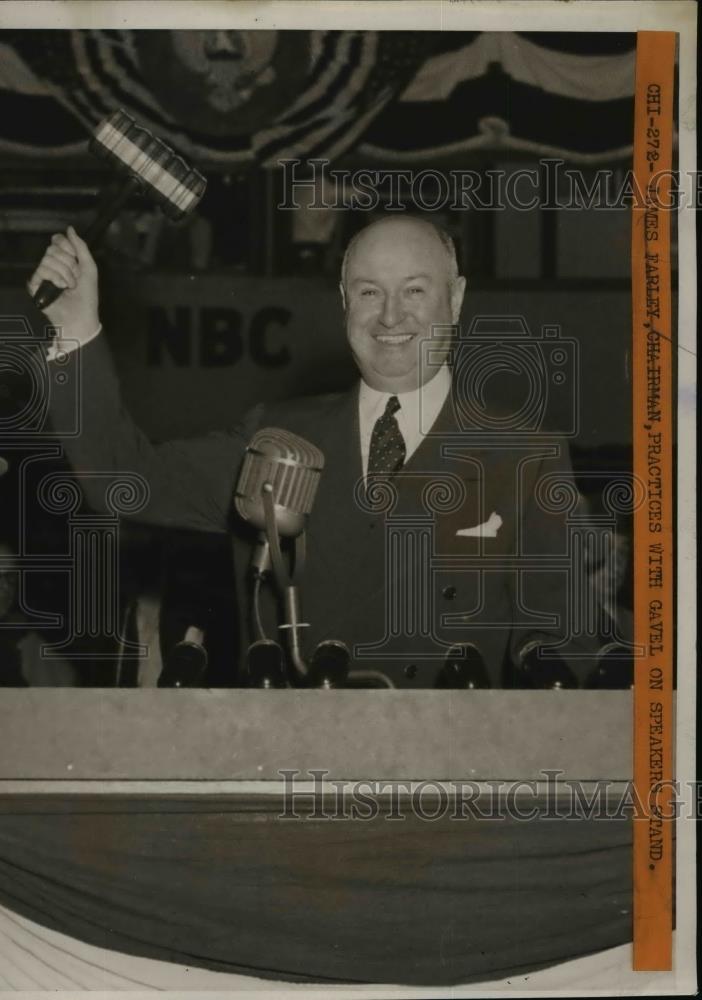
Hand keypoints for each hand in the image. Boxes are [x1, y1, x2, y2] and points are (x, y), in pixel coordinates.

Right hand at [27, 226, 99, 345]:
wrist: (81, 315)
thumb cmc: (87, 295)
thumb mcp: (89, 267)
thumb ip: (81, 246)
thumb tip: (70, 228)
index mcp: (64, 259)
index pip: (57, 240)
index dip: (66, 246)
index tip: (76, 258)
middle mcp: (52, 265)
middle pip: (52, 248)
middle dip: (70, 263)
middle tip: (75, 277)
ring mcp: (42, 275)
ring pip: (48, 259)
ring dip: (65, 273)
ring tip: (70, 285)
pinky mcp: (35, 284)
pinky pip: (41, 270)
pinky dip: (55, 278)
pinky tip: (60, 288)